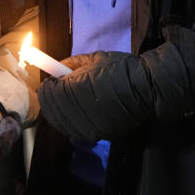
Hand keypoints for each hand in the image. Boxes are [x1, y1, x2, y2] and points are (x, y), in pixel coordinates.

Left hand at [37, 51, 152, 142]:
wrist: (147, 88)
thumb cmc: (121, 69)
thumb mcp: (94, 59)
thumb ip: (71, 64)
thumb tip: (56, 69)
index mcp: (76, 88)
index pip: (49, 93)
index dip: (47, 87)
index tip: (50, 81)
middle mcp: (80, 110)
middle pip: (52, 109)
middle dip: (49, 99)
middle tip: (53, 90)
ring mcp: (89, 126)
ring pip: (61, 123)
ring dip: (58, 111)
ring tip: (65, 101)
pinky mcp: (98, 135)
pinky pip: (74, 131)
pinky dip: (69, 122)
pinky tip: (74, 113)